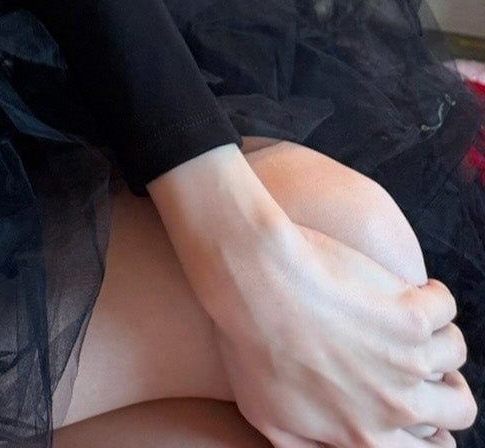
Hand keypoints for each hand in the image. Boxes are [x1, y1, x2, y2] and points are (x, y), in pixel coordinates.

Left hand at [197, 211, 470, 445]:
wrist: (254, 278)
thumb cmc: (250, 343)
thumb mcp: (269, 417)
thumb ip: (309, 447)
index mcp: (366, 438)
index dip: (433, 430)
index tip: (424, 406)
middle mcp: (396, 408)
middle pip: (459, 408)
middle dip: (445, 385)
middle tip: (421, 358)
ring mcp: (408, 362)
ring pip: (453, 351)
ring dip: (433, 331)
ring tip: (406, 315)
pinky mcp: (411, 316)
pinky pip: (444, 307)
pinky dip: (431, 296)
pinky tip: (406, 287)